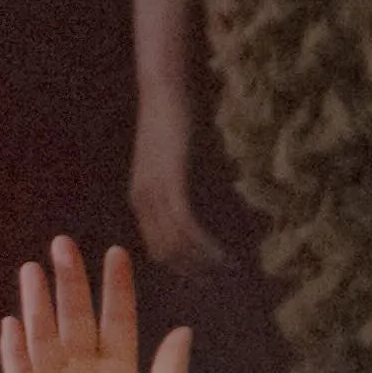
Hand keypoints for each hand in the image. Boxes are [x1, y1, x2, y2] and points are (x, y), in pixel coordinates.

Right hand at [0, 234, 187, 372]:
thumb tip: (182, 329)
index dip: (115, 289)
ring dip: (38, 307)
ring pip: (45, 341)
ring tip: (31, 271)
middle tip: (62, 245)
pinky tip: (11, 324)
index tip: (115, 253)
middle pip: (75, 321)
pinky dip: (15, 354)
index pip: (117, 322)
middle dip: (69, 284)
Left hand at [124, 76, 238, 289]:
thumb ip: (197, 186)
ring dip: (203, 264)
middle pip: (164, 253)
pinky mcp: (170, 184)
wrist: (167, 87)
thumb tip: (222, 204)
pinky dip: (206, 247)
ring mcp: (154, 193)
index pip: (158, 246)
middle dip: (193, 272)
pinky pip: (187, 227)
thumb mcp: (184, 159)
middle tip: (223, 285)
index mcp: (142, 198)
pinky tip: (225, 258)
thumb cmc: (180, 117)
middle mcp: (142, 201)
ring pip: (176, 245)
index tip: (208, 278)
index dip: (183, 266)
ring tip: (229, 275)